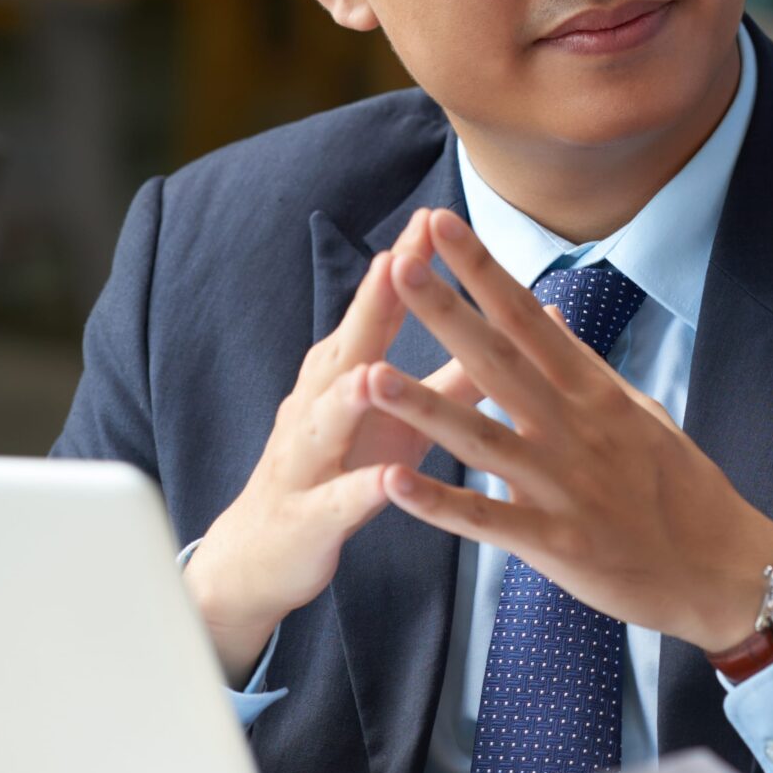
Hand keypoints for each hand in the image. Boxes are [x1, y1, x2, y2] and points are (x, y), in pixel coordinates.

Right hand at [184, 212, 449, 682]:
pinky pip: (336, 502)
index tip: (436, 217)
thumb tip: (513, 330)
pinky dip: (359, 491)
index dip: (406, 266)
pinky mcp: (308, 518)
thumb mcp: (405, 419)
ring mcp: (307, 460)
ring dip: (349, 395)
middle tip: (399, 257)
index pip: (380, 309)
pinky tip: (384, 481)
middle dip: (373, 304)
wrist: (259, 555)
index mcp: (347, 374)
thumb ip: (456, 377)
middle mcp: (320, 405)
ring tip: (375, 370)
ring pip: (327, 420)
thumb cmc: (345, 469)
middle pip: (349, 345)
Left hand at [366, 207, 772, 653]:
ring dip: (423, 407)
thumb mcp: (640, 413)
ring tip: (369, 377)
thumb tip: (554, 318)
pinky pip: (486, 519)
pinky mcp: (555, 542)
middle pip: (499, 360)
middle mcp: (575, 427)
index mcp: (594, 392)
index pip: (528, 317)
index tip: (443, 226)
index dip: (483, 270)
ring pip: (480, 437)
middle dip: (445, 312)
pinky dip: (439, 503)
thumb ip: (587, 367)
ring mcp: (563, 484)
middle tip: (399, 265)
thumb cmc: (683, 490)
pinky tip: (394, 484)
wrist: (723, 568)